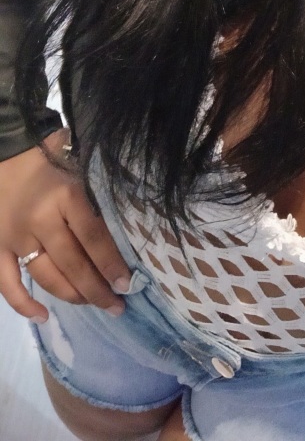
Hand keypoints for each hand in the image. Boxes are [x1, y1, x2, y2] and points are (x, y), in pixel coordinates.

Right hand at [0, 129, 130, 321]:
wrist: (9, 154)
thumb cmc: (53, 163)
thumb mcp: (80, 177)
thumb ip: (93, 209)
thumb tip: (119, 245)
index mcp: (65, 198)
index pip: (93, 239)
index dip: (111, 264)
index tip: (127, 284)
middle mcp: (40, 220)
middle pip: (72, 263)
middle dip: (97, 289)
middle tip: (117, 306)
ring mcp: (16, 237)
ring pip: (46, 276)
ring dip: (72, 296)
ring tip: (94, 304)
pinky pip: (7, 283)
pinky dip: (23, 304)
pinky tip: (43, 316)